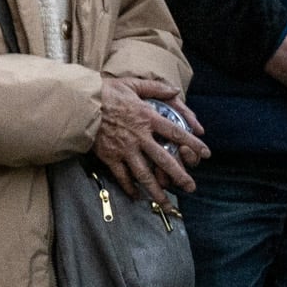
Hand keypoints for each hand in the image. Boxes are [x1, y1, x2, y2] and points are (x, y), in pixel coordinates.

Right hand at [91, 81, 201, 199]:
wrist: (80, 104)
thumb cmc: (107, 92)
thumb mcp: (133, 84)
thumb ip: (156, 88)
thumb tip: (175, 89)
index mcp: (147, 118)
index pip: (175, 133)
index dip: (193, 143)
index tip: (205, 153)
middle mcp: (139, 136)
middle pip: (164, 160)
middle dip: (179, 175)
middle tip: (191, 187)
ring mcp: (124, 149)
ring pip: (144, 174)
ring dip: (156, 190)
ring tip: (166, 203)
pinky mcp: (109, 157)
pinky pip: (122, 177)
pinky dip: (130, 188)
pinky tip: (137, 196)